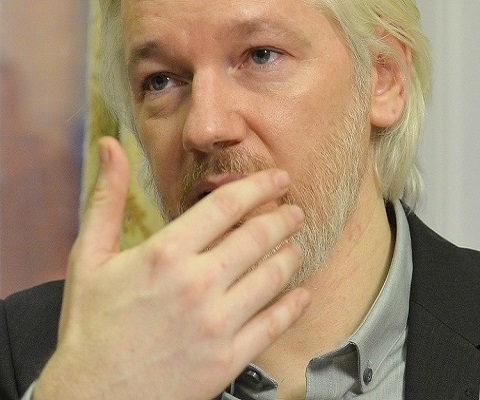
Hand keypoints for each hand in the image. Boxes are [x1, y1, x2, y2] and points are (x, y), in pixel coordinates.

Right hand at [34, 137, 309, 399]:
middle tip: (295, 210)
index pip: (227, 205)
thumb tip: (110, 145)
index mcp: (165, 253)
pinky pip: (275, 324)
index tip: (277, 178)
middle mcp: (197, 284)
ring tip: (298, 244)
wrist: (95, 397)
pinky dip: (294, 304)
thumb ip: (106, 197)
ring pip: (274, 276)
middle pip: (258, 236)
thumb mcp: (88, 256)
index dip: (259, 186)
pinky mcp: (228, 358)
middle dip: (284, 217)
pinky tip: (301, 292)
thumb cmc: (91, 324)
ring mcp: (217, 323)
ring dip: (293, 254)